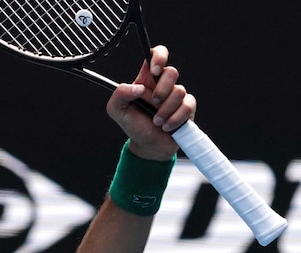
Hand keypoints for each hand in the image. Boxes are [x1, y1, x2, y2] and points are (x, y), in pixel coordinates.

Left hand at [106, 45, 195, 160]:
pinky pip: (187, 106)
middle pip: (172, 71)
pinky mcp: (187, 107)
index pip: (155, 55)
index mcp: (146, 80)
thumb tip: (138, 87)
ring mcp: (176, 95)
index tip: (155, 70)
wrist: (148, 146)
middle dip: (162, 90)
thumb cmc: (133, 125)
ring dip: (165, 110)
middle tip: (152, 103)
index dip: (159, 56)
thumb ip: (120, 95)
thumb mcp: (117, 110)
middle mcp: (162, 84)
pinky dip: (175, 119)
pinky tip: (166, 126)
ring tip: (156, 121)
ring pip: (180, 91)